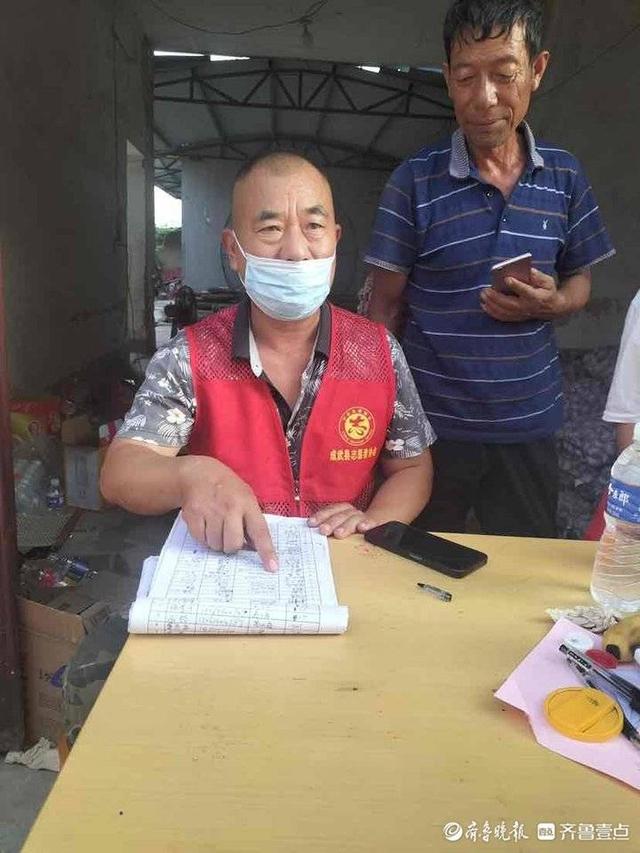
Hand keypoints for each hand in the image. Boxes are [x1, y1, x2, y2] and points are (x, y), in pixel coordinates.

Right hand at [179, 457, 277, 571]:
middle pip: (234, 544)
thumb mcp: (246, 496)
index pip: (260, 531)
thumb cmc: (227, 489)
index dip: (266, 551)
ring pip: (216, 545)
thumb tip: (254, 548)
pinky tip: (205, 524)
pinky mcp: (193, 515)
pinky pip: (200, 540)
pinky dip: (203, 537)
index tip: (272, 567)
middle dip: (232, 546)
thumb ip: (251, 520)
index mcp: (247, 503)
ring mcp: (210, 511)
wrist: (198, 474)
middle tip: (229, 536)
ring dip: (217, 542)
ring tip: (216, 527)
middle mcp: (230, 507)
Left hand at [308, 503, 376, 538]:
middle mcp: (351, 512)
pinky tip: (362, 528)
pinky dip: (367, 524)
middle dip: (331, 523)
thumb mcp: (339, 527)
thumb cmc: (350, 528)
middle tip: (323, 530)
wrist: (372, 525)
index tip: (311, 523)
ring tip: (338, 534)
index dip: (320, 515)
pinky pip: (371, 522)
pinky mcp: (374, 523)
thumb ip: (327, 528)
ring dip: (346, 526)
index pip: (330, 510)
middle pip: (340, 515)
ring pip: (353, 519)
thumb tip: (310, 532)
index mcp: (342, 510)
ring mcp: (362, 518)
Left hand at [480, 268, 565, 321]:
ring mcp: (521, 314)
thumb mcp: (548, 281)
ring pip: (504, 312)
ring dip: (491, 304)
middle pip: (510, 304)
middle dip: (496, 297)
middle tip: (486, 289)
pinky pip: (502, 317)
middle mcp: (527, 307)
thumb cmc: (547, 291)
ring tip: (483, 295)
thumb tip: (527, 270)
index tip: (507, 278)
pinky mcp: (516, 318)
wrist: (552, 308)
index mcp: (537, 297)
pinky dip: (492, 312)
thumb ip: (537, 276)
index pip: (526, 291)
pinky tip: (484, 305)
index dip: (517, 285)